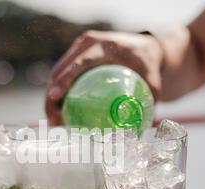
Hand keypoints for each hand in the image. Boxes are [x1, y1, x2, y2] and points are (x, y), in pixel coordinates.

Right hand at [45, 30, 164, 124]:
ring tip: (55, 123)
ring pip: (56, 75)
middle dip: (51, 96)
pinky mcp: (75, 58)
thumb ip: (150, 100)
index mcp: (102, 45)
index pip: (78, 64)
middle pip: (59, 71)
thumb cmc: (149, 63)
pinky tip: (61, 116)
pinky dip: (58, 96)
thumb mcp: (153, 79)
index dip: (63, 80)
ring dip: (50, 99)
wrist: (144, 46)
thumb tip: (144, 126)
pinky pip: (62, 78)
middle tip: (54, 121)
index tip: (54, 97)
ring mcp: (78, 50)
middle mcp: (85, 45)